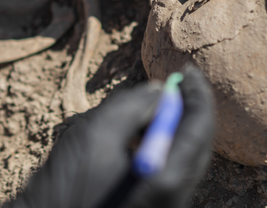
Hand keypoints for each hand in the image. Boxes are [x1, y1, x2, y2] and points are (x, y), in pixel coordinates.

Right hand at [5, 68, 213, 207]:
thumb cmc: (66, 185)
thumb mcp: (96, 132)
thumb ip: (132, 106)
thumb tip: (159, 92)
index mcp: (166, 179)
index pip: (200, 129)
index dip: (196, 94)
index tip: (187, 71)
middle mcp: (174, 199)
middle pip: (195, 146)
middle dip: (186, 111)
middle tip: (173, 84)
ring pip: (180, 159)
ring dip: (169, 128)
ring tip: (144, 108)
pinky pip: (166, 173)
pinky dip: (157, 147)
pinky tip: (132, 136)